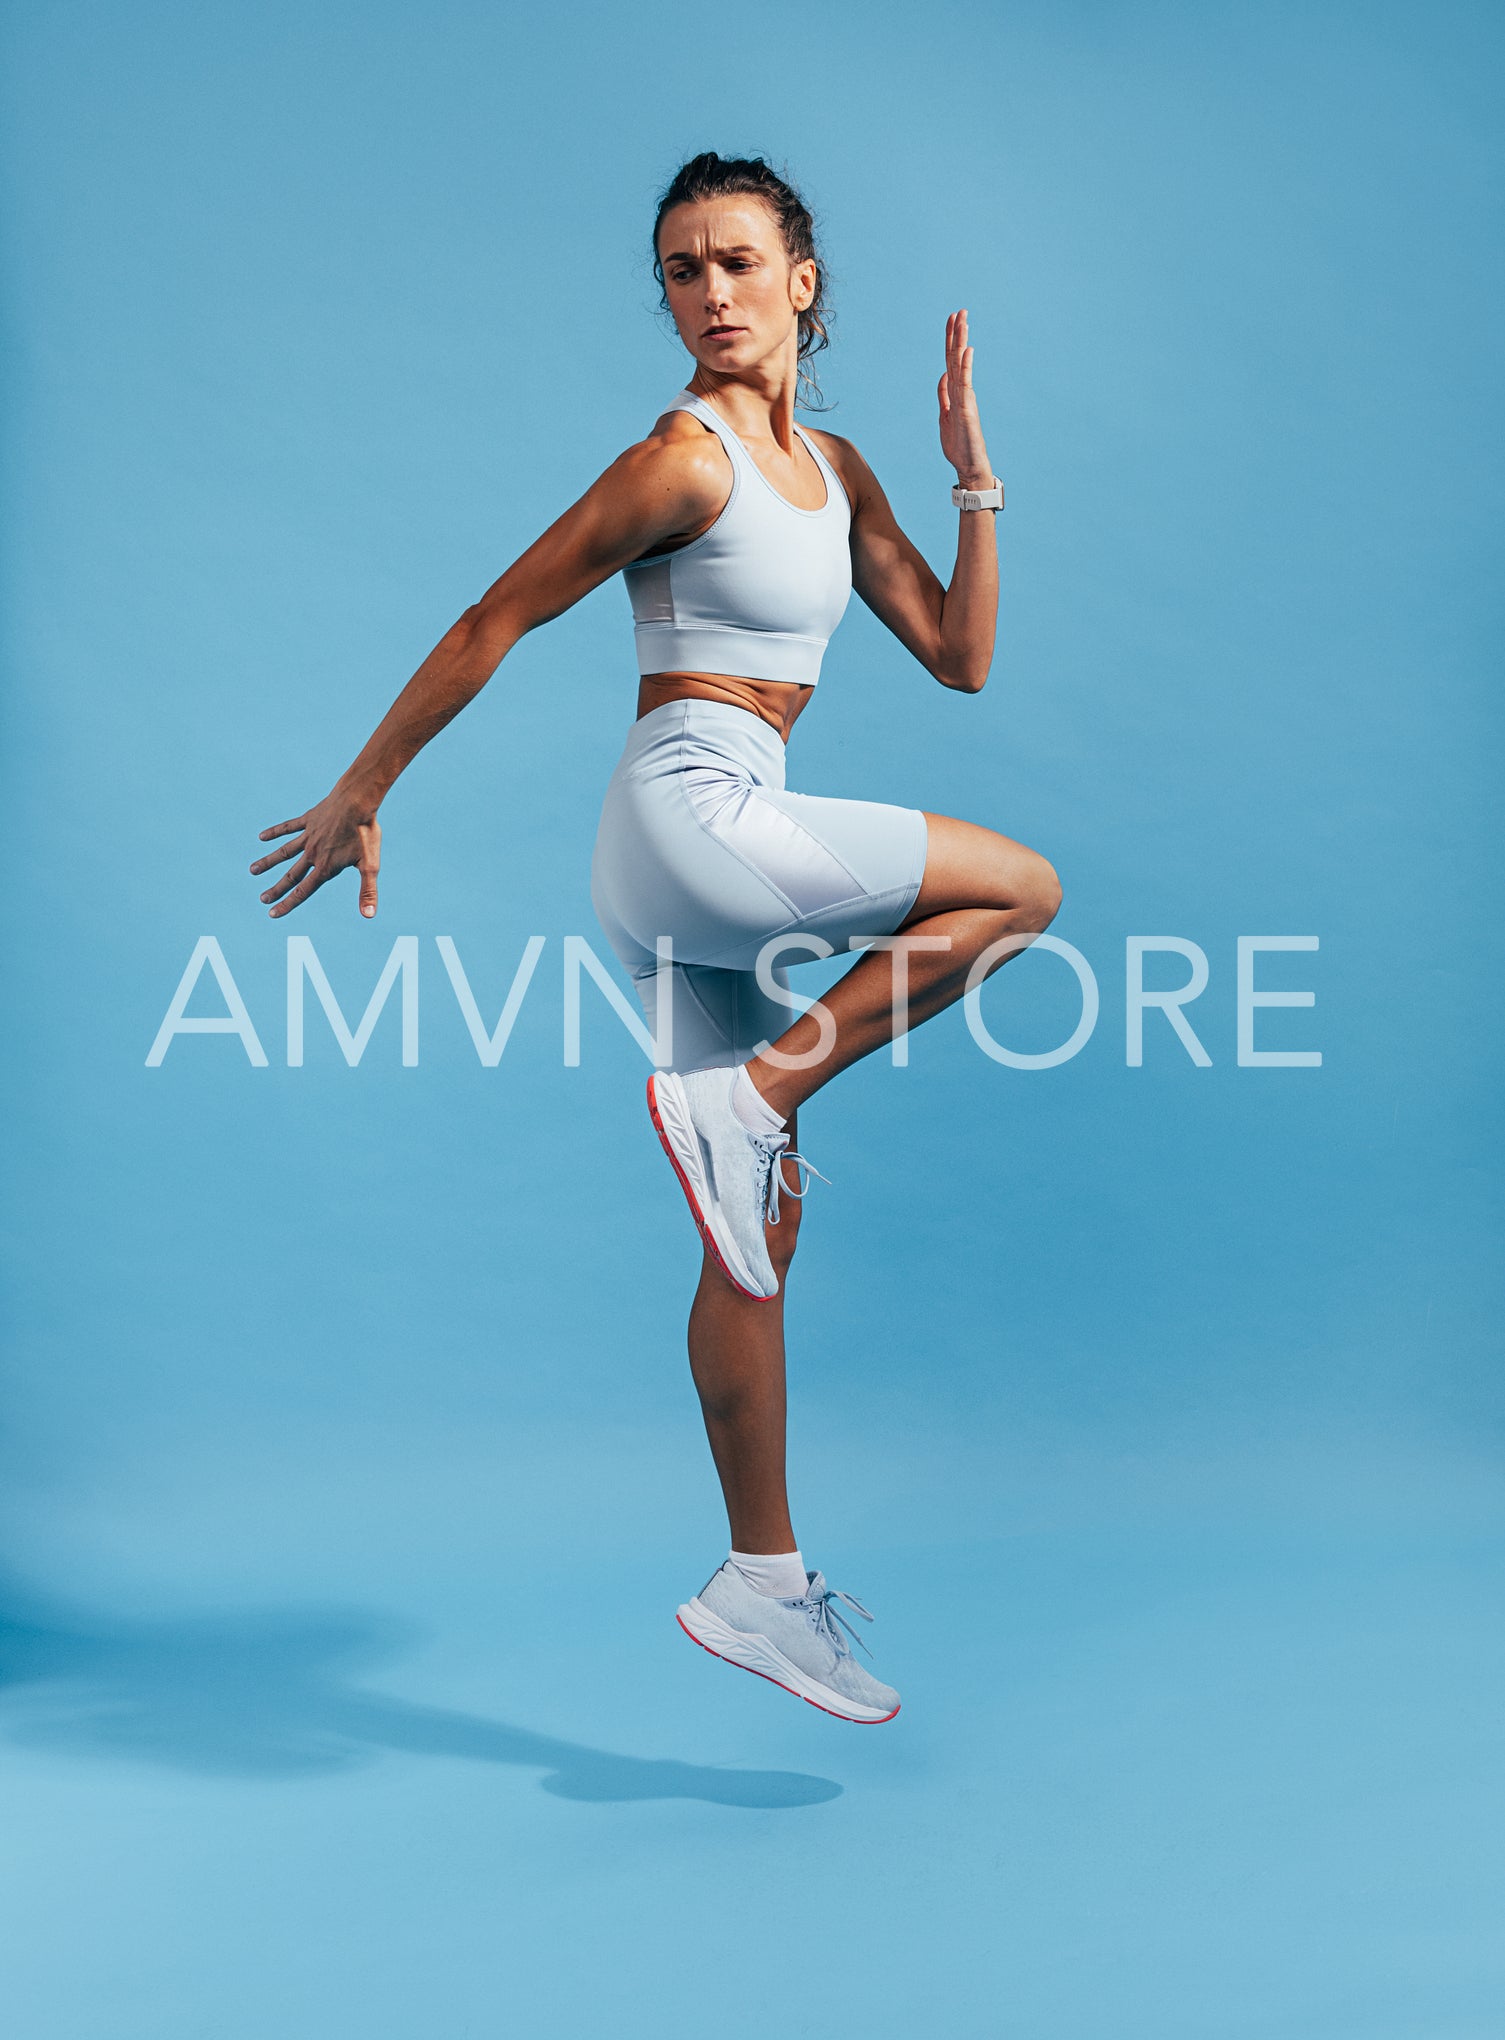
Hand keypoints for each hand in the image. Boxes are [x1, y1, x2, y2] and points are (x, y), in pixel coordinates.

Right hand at [250, 787, 381, 918]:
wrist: (357, 801)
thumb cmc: (365, 833)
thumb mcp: (370, 865)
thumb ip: (368, 891)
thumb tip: (369, 916)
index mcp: (325, 867)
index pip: (303, 891)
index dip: (288, 904)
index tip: (272, 913)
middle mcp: (312, 853)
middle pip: (291, 875)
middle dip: (276, 889)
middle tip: (262, 898)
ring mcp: (308, 836)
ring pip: (283, 852)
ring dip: (268, 862)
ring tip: (253, 870)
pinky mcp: (308, 820)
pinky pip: (288, 827)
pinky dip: (274, 832)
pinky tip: (262, 837)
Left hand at [938, 309, 996, 493]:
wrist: (969, 466)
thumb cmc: (959, 444)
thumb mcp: (946, 415)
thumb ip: (944, 395)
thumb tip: (942, 376)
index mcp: (955, 392)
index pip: (951, 361)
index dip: (951, 340)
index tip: (952, 319)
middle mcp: (962, 391)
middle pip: (957, 357)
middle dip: (957, 334)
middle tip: (960, 310)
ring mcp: (966, 399)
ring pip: (961, 365)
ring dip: (961, 342)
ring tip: (963, 320)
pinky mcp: (967, 410)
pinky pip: (965, 384)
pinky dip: (965, 367)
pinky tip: (967, 350)